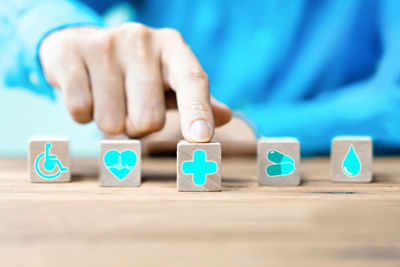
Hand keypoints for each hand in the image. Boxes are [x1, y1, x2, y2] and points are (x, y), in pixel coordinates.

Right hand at [39, 23, 231, 141]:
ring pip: (112, 122)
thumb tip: (226, 117)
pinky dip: (83, 115)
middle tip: (130, 108)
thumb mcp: (169, 82)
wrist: (83, 46)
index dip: (198, 112)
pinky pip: (80, 110)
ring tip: (107, 98)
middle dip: (138, 127)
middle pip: (149, 119)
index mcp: (172, 47)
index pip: (192, 81)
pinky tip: (86, 93)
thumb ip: (197, 101)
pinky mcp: (70, 53)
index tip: (201, 141)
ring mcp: (104, 43)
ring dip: (110, 123)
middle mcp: (142, 40)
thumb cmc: (136, 73)